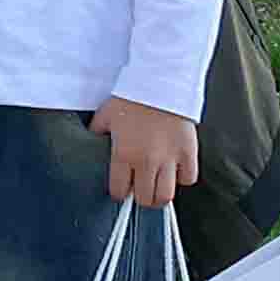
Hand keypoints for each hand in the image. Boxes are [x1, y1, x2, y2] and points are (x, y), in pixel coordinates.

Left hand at [97, 92, 198, 215]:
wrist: (160, 81)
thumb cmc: (131, 96)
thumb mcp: (105, 116)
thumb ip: (98, 134)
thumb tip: (92, 144)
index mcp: (123, 154)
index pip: (119, 191)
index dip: (119, 192)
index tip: (121, 188)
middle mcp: (146, 161)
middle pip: (145, 199)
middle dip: (140, 197)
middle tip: (140, 189)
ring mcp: (169, 158)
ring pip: (166, 196)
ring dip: (160, 195)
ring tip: (156, 186)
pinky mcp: (188, 152)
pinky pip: (188, 178)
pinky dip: (182, 178)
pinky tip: (175, 170)